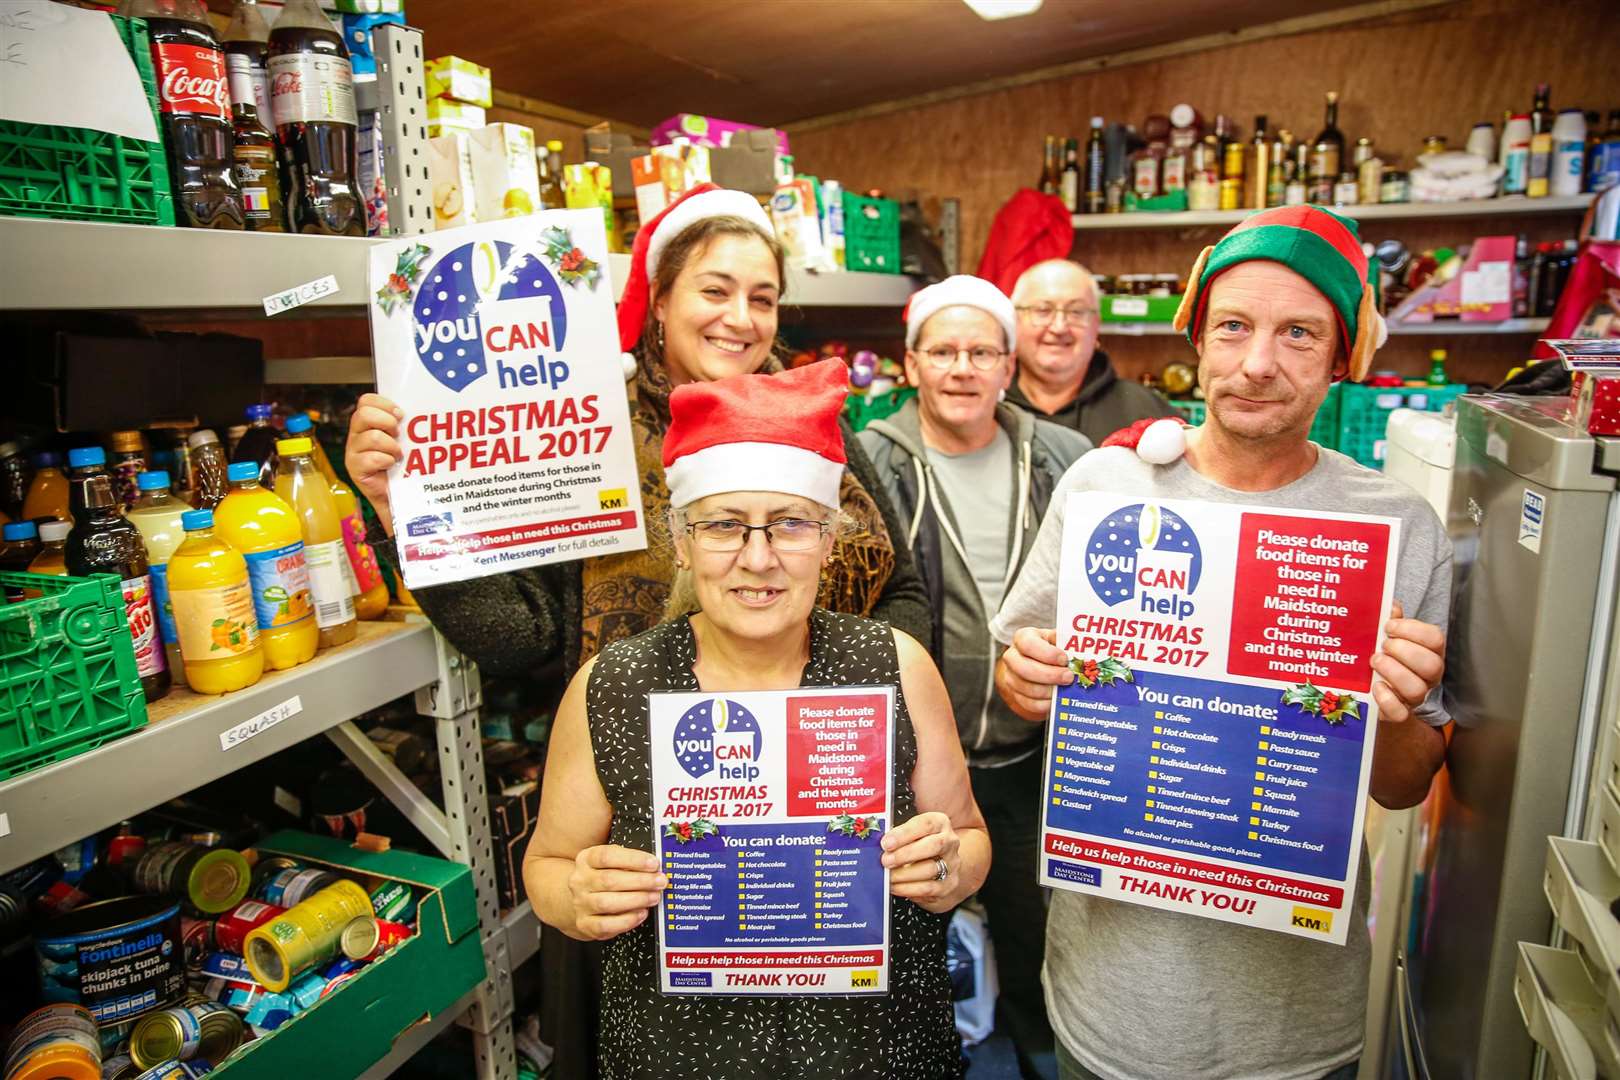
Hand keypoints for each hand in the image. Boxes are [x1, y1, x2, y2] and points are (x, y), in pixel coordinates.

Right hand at [345, 392, 403, 532]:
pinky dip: (386, 460)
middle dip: (386, 422)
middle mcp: (356, 435)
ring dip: (390, 445)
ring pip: (371, 437)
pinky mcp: (355, 470)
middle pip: (363, 414)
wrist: (400, 497)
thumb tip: (419, 411)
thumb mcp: (404, 441)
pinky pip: (371, 458)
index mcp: (366, 424)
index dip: (384, 404)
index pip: (366, 400)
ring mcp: (353, 452)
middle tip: (398, 434)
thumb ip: (404, 425)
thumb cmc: (404, 466)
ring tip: (398, 455)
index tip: (401, 414)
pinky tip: (391, 465)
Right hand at [566, 844, 666, 940]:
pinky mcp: (585, 924)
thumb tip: (655, 867)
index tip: (654, 863)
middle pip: (609, 880)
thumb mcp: (611, 862)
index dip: (633, 859)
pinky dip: (627, 920)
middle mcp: (581, 881)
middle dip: (640, 881)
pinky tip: (641, 913)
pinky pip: (606, 925)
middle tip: (660, 881)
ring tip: (654, 897)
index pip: (607, 856)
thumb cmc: (603, 877)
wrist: (582, 900)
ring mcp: (581, 903)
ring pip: (607, 903)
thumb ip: (629, 861)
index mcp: (587, 859)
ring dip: (636, 900)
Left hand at [881, 811, 959, 911]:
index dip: (904, 833)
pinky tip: (895, 886)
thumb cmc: (920, 844)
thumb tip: (876, 844)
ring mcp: (952, 864)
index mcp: (940, 823)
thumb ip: (898, 835)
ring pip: (930, 869)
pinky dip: (908, 889)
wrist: (943, 866)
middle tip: (885, 861)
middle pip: (933, 846)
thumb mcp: (912, 833)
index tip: (886, 842)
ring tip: (888, 876)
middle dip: (905, 854)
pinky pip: (928, 889)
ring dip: (904, 874)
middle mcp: (950, 842)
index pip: (925, 824)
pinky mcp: (948, 885)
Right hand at [998, 627, 1072, 720]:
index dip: (1047, 654)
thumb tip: (1080, 649)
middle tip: (1069, 677)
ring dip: (1049, 691)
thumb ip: (1066, 642)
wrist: (1040, 663)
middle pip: (1025, 669)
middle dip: (1050, 675)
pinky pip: (1028, 703)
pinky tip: (1056, 700)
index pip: (1028, 644)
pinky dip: (1044, 704)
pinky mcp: (1015, 695)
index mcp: (1023, 638)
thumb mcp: (1057, 640)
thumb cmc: (1052, 649)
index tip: (1064, 660)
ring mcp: (1011, 677)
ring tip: (1064, 689)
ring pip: (1026, 688)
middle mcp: (1012, 657)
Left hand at [1370, 602, 1444, 723]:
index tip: (1389, 626)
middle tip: (1383, 646)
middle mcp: (1428, 676)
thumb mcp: (1388, 636)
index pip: (1436, 639)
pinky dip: (1386, 699)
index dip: (1413, 629)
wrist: (1374, 691)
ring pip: (1416, 689)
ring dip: (1393, 672)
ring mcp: (1415, 696)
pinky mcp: (1398, 713)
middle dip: (1404, 651)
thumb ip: (1392, 620)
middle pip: (1432, 665)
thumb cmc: (1385, 657)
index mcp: (1430, 652)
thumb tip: (1390, 606)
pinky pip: (1400, 713)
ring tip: (1375, 661)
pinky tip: (1375, 685)